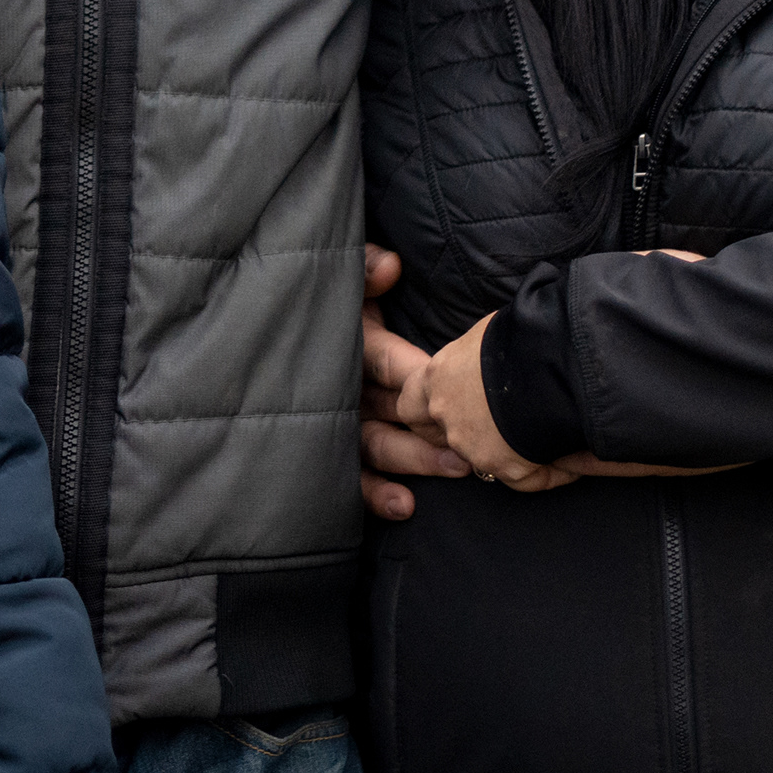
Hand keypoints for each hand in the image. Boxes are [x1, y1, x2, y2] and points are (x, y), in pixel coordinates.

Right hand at [358, 244, 464, 521]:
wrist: (305, 330)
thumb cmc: (337, 303)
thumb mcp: (348, 278)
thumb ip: (365, 267)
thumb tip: (390, 266)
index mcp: (351, 346)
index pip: (385, 360)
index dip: (417, 374)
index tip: (449, 385)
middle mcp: (344, 389)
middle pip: (387, 413)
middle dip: (426, 431)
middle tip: (468, 445)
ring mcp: (341, 425)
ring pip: (376, 448)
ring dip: (414, 461)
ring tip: (456, 469)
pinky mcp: (340, 455)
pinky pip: (354, 480)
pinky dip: (375, 495)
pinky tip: (405, 506)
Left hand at [396, 316, 572, 494]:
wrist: (557, 364)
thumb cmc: (523, 337)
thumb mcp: (487, 336)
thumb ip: (474, 359)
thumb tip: (490, 363)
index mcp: (437, 378)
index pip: (410, 404)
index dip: (427, 410)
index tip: (447, 409)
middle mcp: (447, 417)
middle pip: (441, 437)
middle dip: (463, 437)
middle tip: (495, 429)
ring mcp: (474, 447)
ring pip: (484, 458)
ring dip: (506, 451)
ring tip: (543, 432)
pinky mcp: (508, 470)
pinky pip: (525, 478)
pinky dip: (546, 469)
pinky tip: (569, 454)